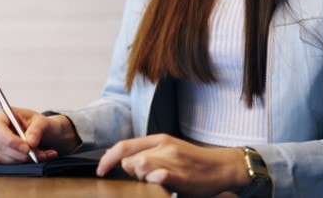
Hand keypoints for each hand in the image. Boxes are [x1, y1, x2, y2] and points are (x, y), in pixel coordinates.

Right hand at [0, 107, 78, 162]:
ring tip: (44, 154)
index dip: (9, 139)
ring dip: (28, 159)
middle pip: (2, 146)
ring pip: (8, 159)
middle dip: (22, 153)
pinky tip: (41, 157)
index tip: (27, 147)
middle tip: (40, 154)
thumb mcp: (42, 122)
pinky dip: (29, 163)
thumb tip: (30, 143)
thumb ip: (36, 129)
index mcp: (2, 116)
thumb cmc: (39, 124)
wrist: (44, 134)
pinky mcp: (4, 158)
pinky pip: (13, 165)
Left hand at [96, 134, 250, 196]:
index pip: (124, 146)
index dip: (107, 159)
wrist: (222, 166)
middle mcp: (164, 146)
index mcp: (159, 139)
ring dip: (141, 177)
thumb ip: (149, 153)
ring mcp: (172, 160)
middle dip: (130, 172)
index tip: (100, 171)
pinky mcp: (181, 175)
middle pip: (129, 159)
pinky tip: (158, 182)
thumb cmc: (194, 162)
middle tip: (145, 178)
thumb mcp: (170, 150)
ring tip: (154, 181)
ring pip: (140, 166)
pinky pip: (158, 175)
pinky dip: (153, 179)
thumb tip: (125, 162)